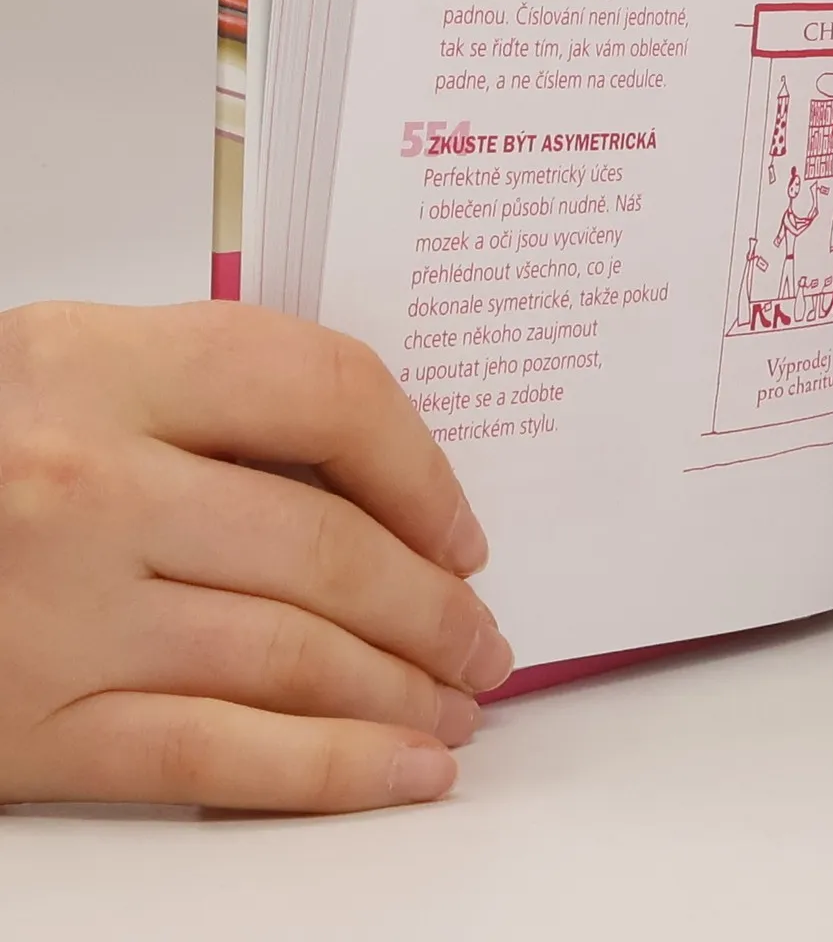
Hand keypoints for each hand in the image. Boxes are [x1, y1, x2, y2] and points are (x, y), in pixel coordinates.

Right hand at [0, 301, 512, 811]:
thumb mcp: (65, 369)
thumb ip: (205, 394)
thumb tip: (376, 475)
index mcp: (96, 364)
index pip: (323, 392)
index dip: (421, 466)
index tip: (461, 523)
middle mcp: (80, 484)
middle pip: (322, 547)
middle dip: (432, 603)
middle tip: (484, 635)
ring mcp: (53, 615)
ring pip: (290, 656)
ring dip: (403, 688)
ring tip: (461, 699)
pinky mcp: (25, 734)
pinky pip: (215, 758)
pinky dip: (333, 771)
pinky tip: (405, 769)